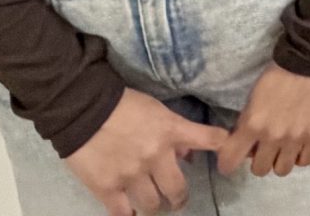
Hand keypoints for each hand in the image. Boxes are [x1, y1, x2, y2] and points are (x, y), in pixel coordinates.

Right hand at [65, 88, 224, 214]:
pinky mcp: (107, 187)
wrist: (83, 108)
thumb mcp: (156, 110)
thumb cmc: (123, 105)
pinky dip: (129, 215)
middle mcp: (156, 156)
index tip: (226, 158)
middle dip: (179, 198)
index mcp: (171, 131)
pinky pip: (123, 213)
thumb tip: (190, 152)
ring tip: (153, 205)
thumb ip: (175, 131)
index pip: (210, 139)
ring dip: (155, 206)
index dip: (222, 148)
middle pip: (177, 190)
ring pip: (153, 205)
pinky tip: (130, 211)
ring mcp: (132, 175)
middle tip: (177, 200)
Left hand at [219, 64, 309, 176]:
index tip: (233, 156)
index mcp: (252, 124)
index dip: (228, 162)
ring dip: (280, 160)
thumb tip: (246, 141)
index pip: (230, 161)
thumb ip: (248, 121)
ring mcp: (295, 138)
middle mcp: (272, 137)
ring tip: (283, 147)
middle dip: (259, 160)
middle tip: (264, 147)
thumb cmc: (278, 73)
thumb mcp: (253, 96)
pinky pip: (305, 161)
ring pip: (282, 170)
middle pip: (259, 170)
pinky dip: (300, 156)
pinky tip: (299, 144)